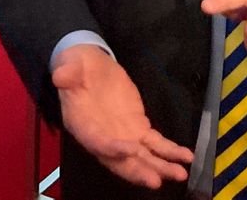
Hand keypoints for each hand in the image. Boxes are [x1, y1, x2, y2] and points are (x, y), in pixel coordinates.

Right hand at [51, 44, 192, 187]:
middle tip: (156, 181)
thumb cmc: (76, 67)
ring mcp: (122, 135)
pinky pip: (155, 144)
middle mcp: (102, 137)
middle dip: (138, 171)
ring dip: (160, 166)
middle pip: (120, 161)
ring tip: (179, 173)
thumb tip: (60, 76)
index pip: (96, 142)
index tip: (130, 150)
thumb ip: (67, 73)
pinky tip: (186, 156)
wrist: (89, 66)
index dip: (111, 148)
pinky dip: (169, 150)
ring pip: (141, 157)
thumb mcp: (69, 65)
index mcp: (82, 124)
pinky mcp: (138, 127)